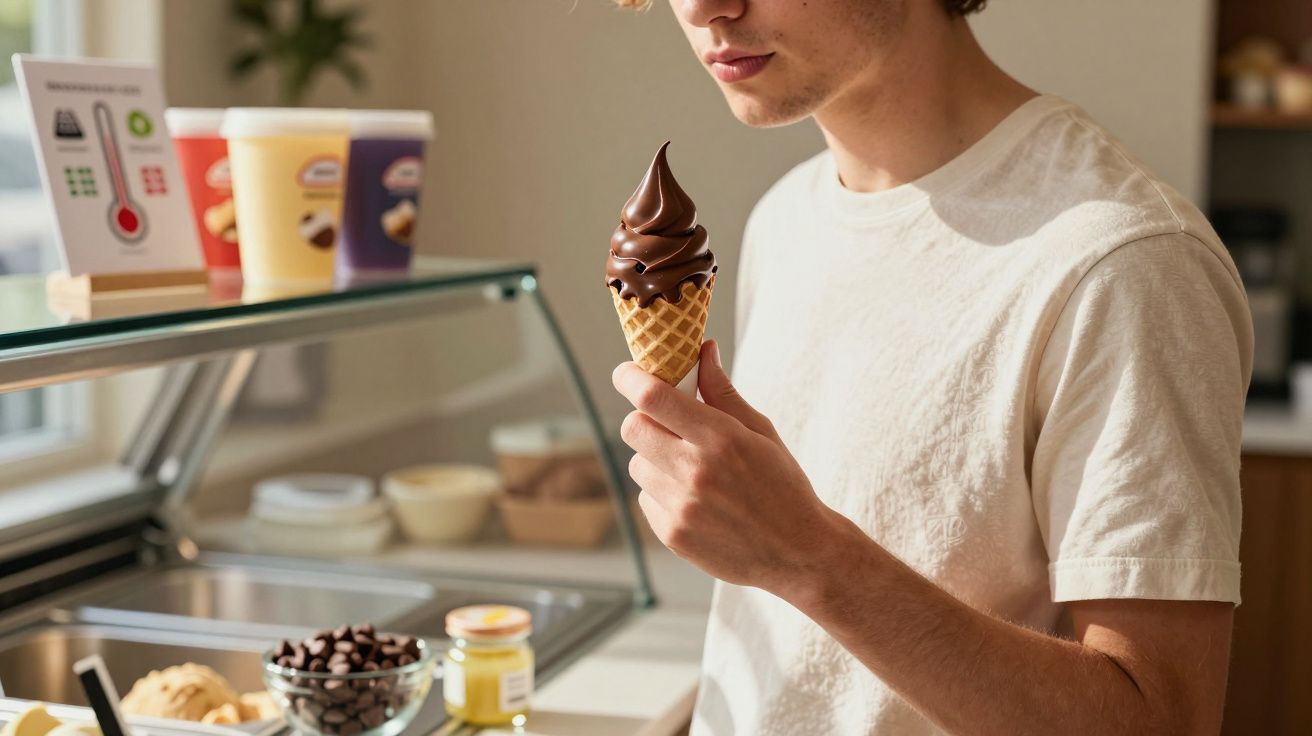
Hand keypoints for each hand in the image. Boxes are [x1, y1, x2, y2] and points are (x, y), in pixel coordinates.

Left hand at [613, 340, 844, 592]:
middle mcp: (695, 471)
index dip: (631, 378)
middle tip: (667, 425)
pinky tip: (695, 499)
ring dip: (654, 459)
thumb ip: (722, 392)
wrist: (798, 552)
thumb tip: (702, 350)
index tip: (627, 373)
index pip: (653, 398)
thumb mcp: (760, 432)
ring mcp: (681, 506)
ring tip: (690, 469)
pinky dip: (662, 493)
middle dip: (644, 419)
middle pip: (633, 428)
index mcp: (720, 438)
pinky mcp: (672, 534)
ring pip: (637, 464)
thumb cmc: (783, 485)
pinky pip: (645, 498)